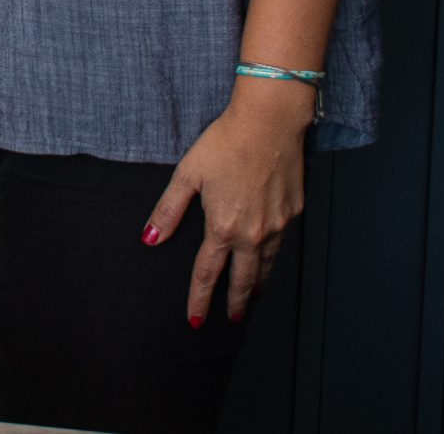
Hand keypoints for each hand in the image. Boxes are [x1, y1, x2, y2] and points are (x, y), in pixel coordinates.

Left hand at [144, 79, 311, 324]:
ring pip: (266, 265)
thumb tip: (150, 239)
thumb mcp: (188, 174)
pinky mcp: (294, 212)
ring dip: (257, 285)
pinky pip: (280, 244)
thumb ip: (169, 210)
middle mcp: (253, 233)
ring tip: (250, 298)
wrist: (269, 122)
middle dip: (236, 302)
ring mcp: (278, 225)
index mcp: (223, 227)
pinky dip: (271, 258)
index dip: (200, 299)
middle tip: (232, 319)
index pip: (207, 274)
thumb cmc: (224, 143)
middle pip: (244, 280)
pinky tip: (266, 259)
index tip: (194, 320)